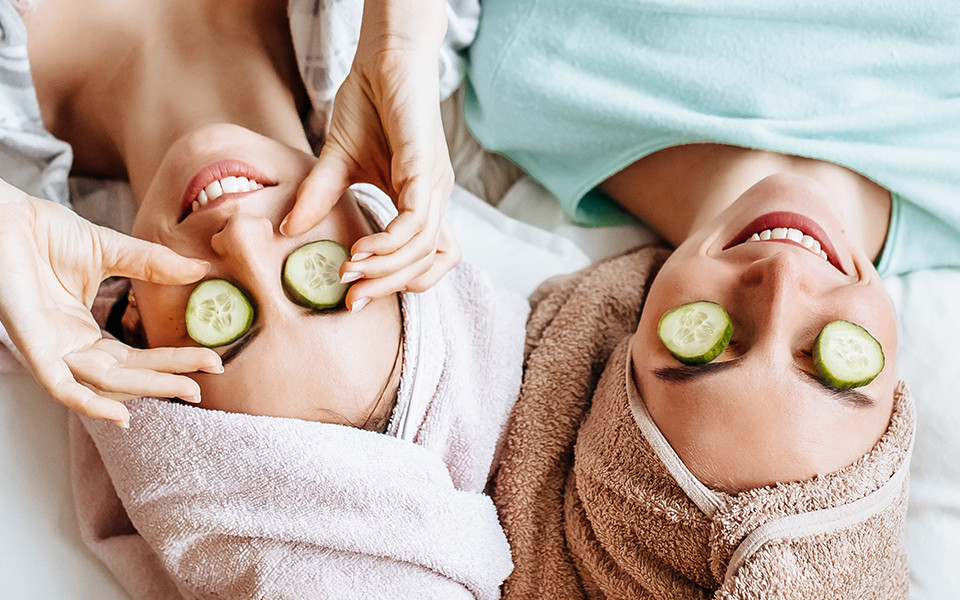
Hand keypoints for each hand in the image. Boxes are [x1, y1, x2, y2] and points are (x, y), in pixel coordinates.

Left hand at [0, 180, 221, 427]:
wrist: (6, 215)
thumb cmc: (45, 232)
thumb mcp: (112, 250)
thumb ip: (154, 265)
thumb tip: (200, 270)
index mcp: (83, 332)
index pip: (135, 358)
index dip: (173, 362)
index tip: (211, 360)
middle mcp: (68, 348)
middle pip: (126, 377)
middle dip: (169, 381)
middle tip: (206, 380)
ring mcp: (50, 349)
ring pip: (104, 384)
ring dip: (148, 388)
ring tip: (188, 388)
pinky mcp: (31, 345)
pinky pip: (61, 386)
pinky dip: (89, 404)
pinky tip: (122, 415)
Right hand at [281, 6, 459, 309]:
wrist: (383, 58)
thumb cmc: (369, 103)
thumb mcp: (338, 159)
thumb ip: (319, 197)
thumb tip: (288, 230)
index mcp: (419, 202)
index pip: (425, 261)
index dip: (395, 282)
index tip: (354, 292)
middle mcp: (434, 200)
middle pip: (425, 266)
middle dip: (387, 287)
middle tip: (349, 297)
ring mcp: (435, 187)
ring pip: (421, 250)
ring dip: (385, 270)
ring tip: (348, 273)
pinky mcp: (427, 171)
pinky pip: (416, 223)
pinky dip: (389, 244)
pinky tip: (361, 249)